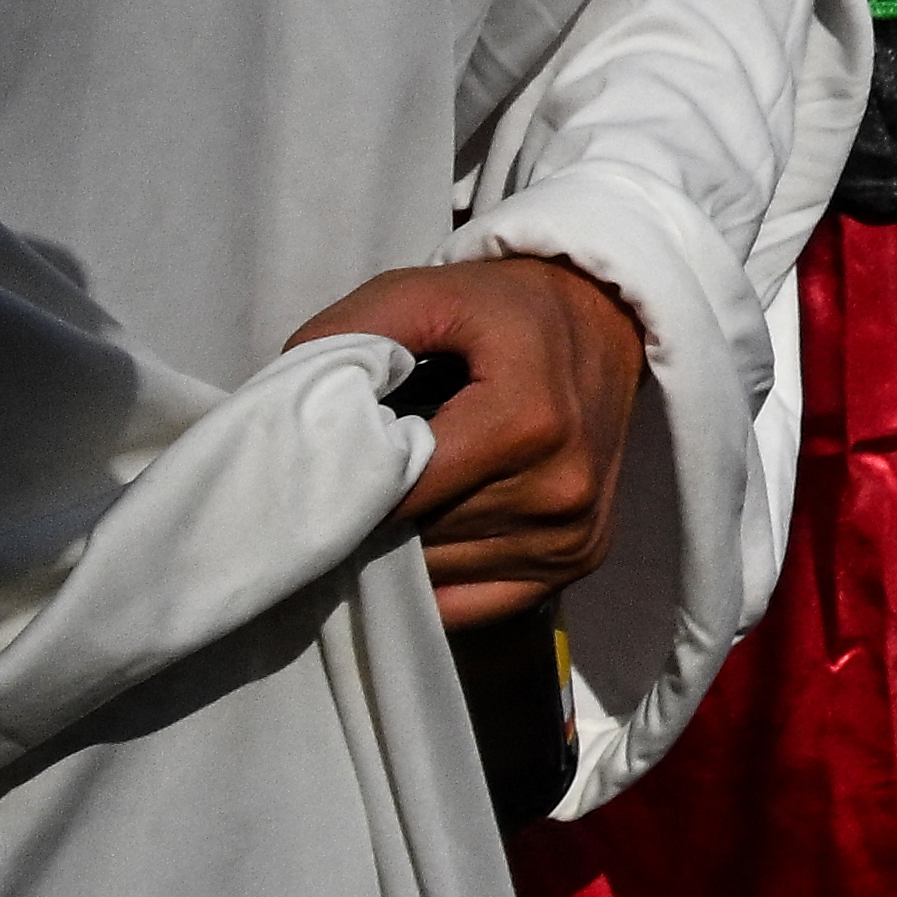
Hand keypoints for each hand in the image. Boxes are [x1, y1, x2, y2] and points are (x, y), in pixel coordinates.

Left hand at [285, 252, 647, 627]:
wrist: (608, 319)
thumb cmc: (507, 309)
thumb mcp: (426, 292)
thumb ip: (350, 334)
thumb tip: (287, 408)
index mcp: (527, 421)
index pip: (399, 493)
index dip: (350, 484)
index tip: (327, 465)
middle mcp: (560, 488)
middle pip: (417, 538)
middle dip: (376, 513)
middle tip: (368, 473)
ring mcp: (574, 533)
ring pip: (440, 573)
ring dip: (408, 545)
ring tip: (411, 492)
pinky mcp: (579, 559)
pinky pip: (476, 603)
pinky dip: (443, 577)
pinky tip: (440, 529)